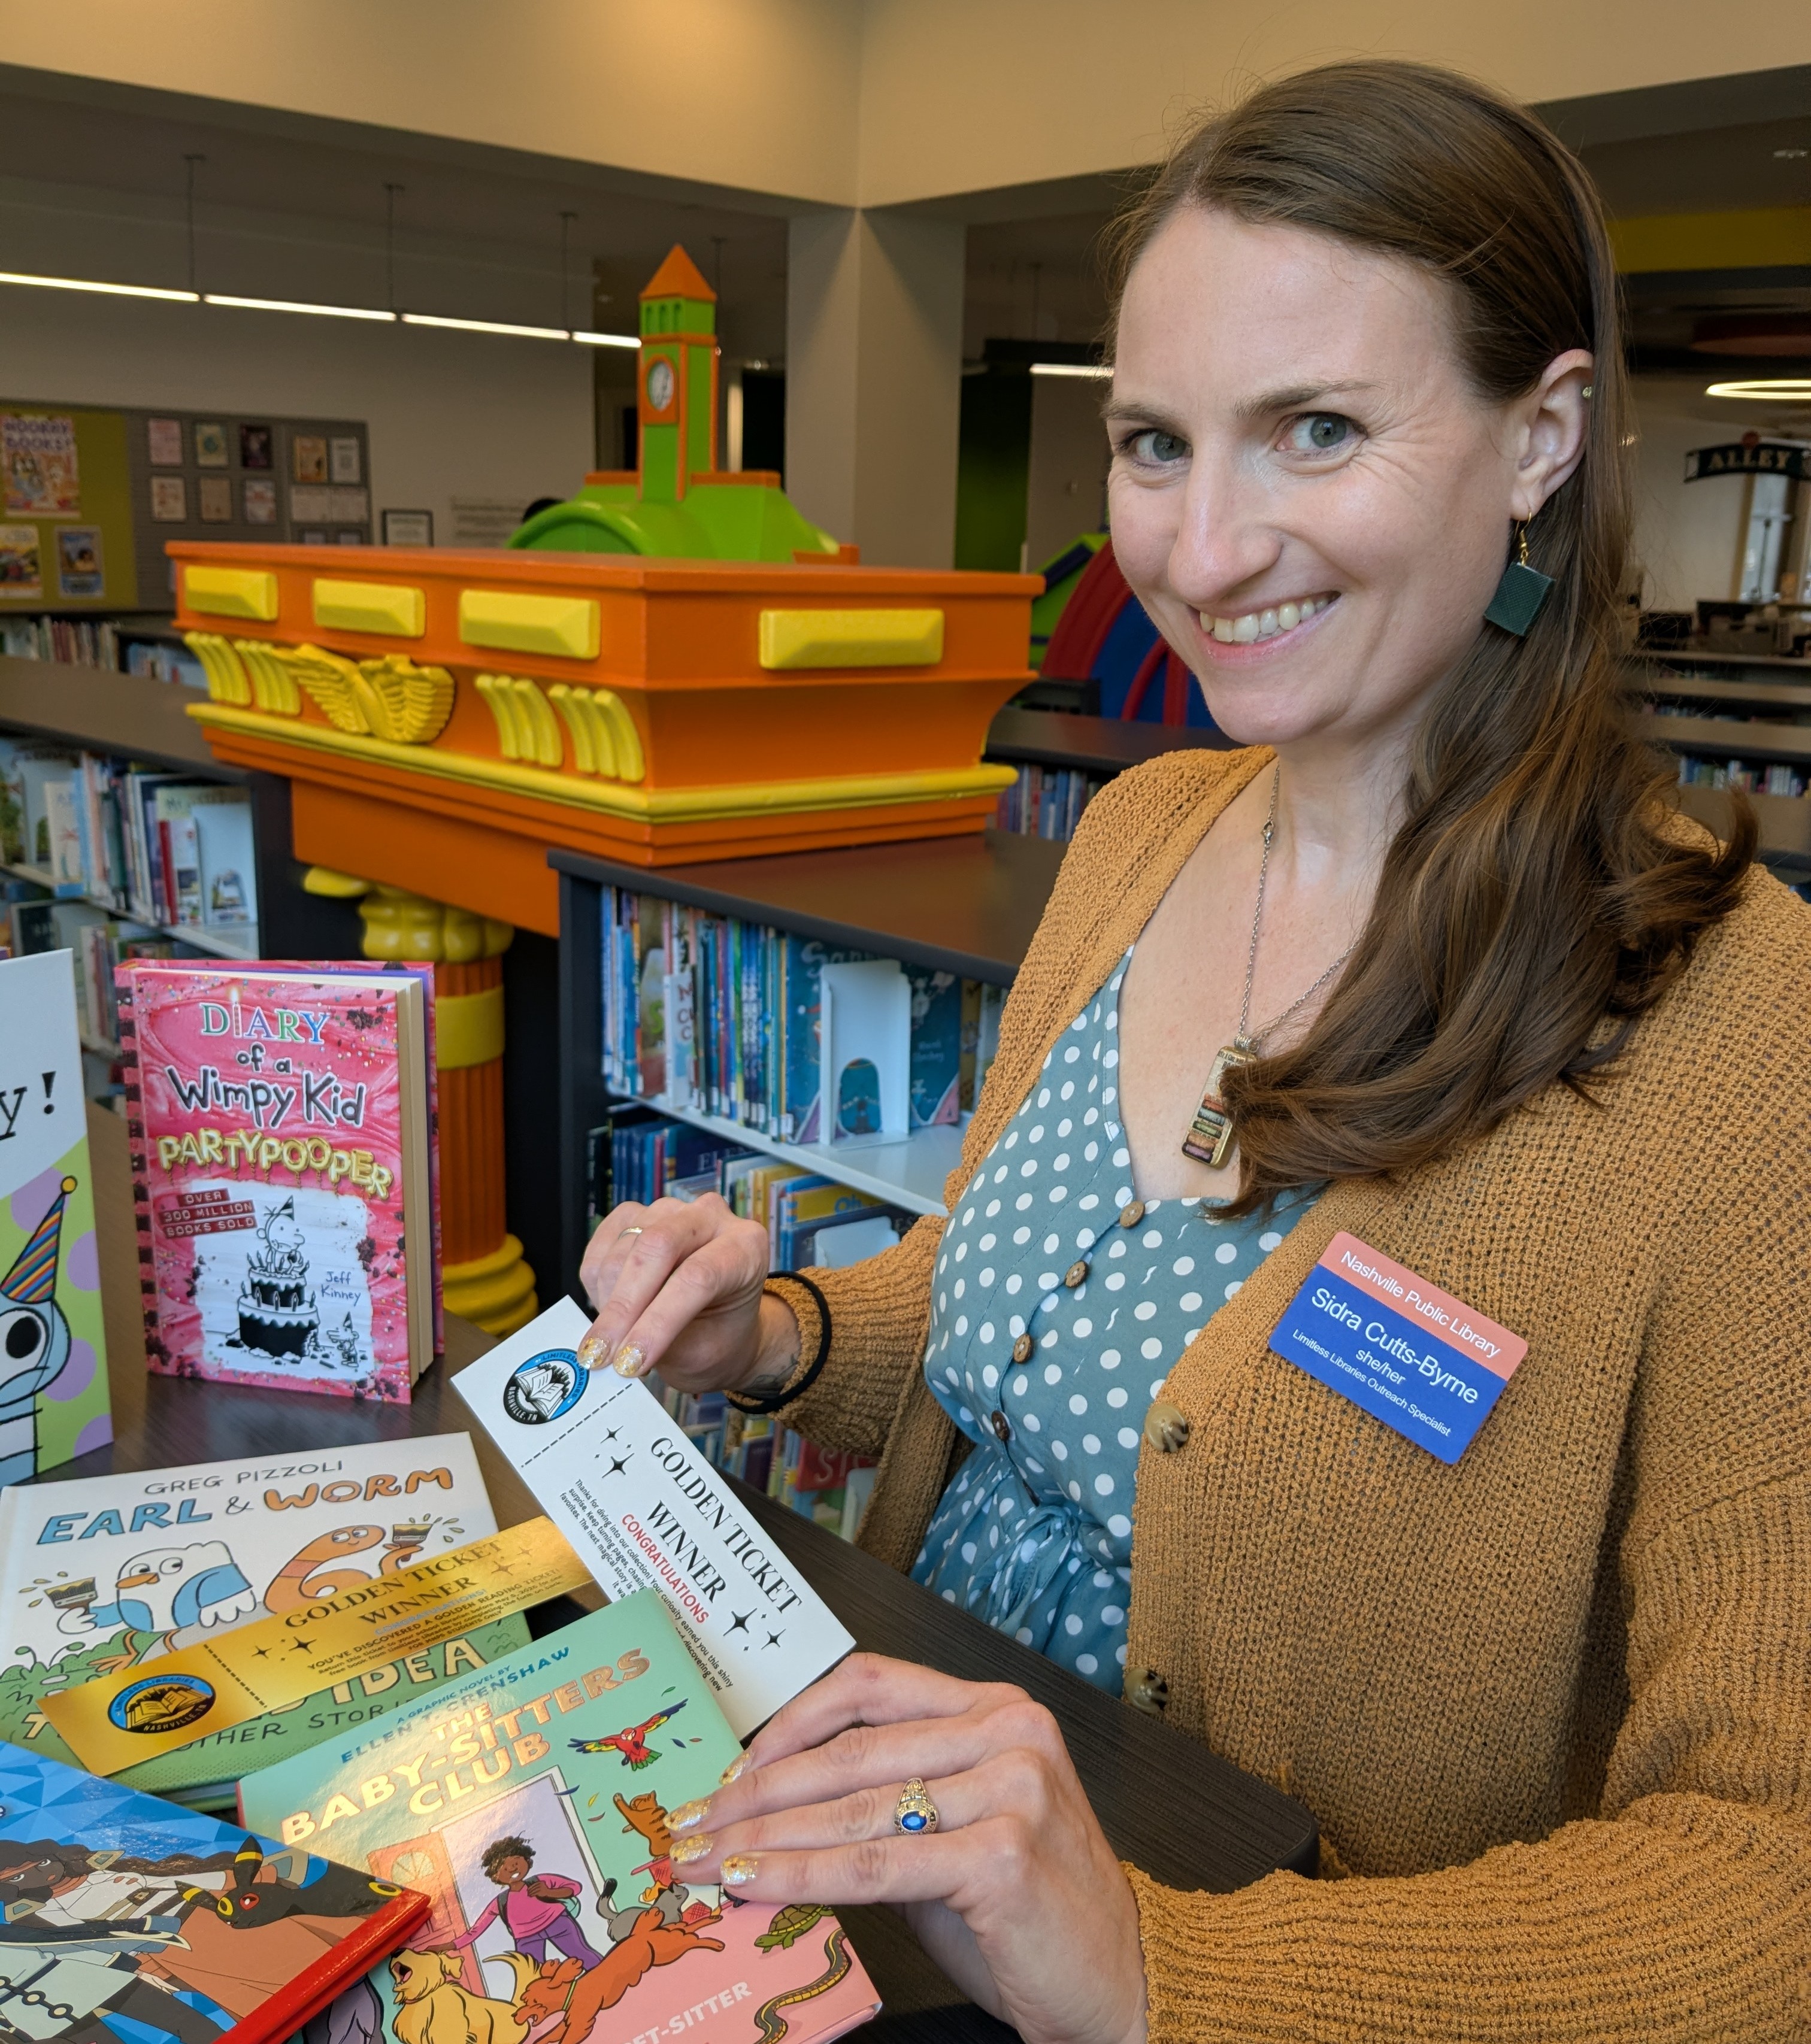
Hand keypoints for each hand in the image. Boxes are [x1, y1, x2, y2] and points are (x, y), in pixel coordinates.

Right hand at [577, 1195, 798, 1393]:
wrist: (714, 1322)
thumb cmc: (716, 1337)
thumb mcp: (704, 1351)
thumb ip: (667, 1344)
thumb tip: (618, 1349)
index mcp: (746, 1246)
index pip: (698, 1276)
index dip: (659, 1320)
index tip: (631, 1360)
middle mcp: (711, 1216)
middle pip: (657, 1247)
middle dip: (624, 1307)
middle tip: (601, 1354)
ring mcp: (670, 1210)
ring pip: (623, 1250)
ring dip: (608, 1301)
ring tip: (613, 1338)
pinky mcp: (634, 1215)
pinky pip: (601, 1247)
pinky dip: (597, 1285)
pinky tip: (609, 1310)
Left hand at [664, 1655, 1146, 2043]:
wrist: (1120, 1984)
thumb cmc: (1032, 1916)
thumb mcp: (957, 1836)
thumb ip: (886, 1808)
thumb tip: (769, 1813)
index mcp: (996, 1709)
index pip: (867, 1685)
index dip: (788, 1724)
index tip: (729, 1772)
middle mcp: (1009, 1731)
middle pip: (849, 1750)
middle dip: (753, 1793)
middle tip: (688, 1826)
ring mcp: (1013, 1786)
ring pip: (853, 1807)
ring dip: (761, 1838)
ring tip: (700, 1863)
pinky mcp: (1004, 1852)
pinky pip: (876, 1865)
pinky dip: (801, 1875)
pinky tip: (752, 1887)